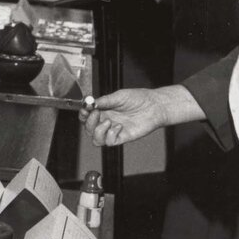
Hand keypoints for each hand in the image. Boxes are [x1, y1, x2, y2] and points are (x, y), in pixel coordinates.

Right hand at [80, 85, 204, 146]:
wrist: (154, 106)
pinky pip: (109, 142)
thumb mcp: (119, 96)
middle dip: (89, 122)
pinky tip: (119, 127)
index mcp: (104, 110)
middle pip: (88, 129)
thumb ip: (104, 101)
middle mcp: (107, 121)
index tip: (86, 108)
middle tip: (96, 113)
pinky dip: (111, 135)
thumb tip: (90, 103)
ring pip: (96, 139)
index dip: (83, 114)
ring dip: (98, 131)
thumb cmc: (139, 99)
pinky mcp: (122, 137)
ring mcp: (114, 130)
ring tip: (108, 122)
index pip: (87, 116)